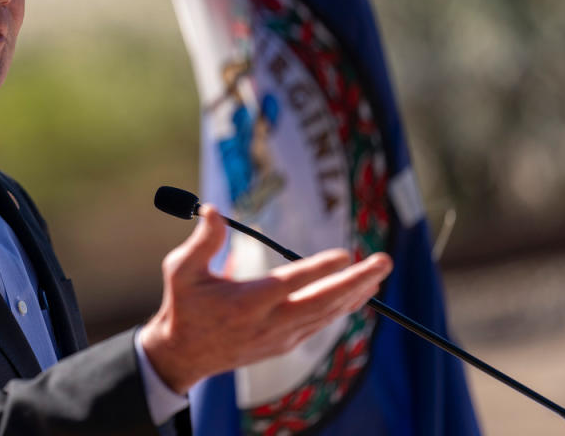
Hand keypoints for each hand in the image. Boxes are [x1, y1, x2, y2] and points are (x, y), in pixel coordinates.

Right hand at [139, 204, 392, 394]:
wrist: (183, 355)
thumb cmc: (183, 306)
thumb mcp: (181, 270)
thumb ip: (203, 240)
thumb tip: (215, 210)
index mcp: (245, 303)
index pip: (291, 284)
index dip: (320, 269)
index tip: (345, 254)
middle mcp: (268, 323)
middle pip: (323, 303)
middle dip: (357, 282)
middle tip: (383, 262)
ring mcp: (280, 338)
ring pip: (327, 315)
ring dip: (355, 294)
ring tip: (377, 273)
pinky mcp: (284, 344)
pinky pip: (320, 323)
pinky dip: (341, 307)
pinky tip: (355, 293)